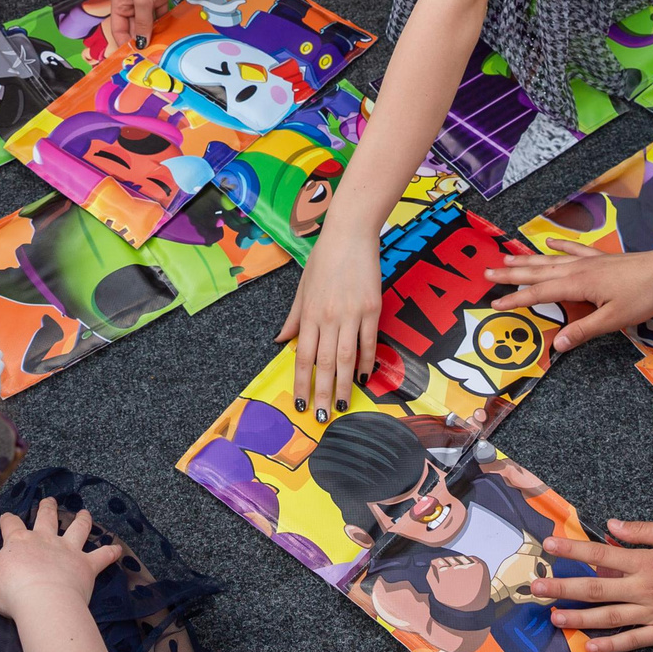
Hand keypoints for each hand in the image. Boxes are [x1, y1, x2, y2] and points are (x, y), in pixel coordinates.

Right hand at [0, 497, 123, 618]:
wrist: (42, 599)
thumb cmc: (10, 592)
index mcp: (19, 542)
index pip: (11, 524)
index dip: (8, 520)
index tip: (7, 516)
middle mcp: (44, 540)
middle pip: (46, 517)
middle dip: (47, 507)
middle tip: (49, 500)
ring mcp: (68, 550)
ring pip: (77, 529)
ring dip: (82, 520)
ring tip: (85, 512)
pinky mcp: (86, 565)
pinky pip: (101, 556)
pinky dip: (110, 553)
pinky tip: (118, 549)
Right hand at [104, 0, 191, 54]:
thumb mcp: (143, 0)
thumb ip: (142, 23)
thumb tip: (140, 42)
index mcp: (120, 2)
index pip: (118, 29)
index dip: (124, 43)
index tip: (133, 58)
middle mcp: (131, 2)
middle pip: (133, 27)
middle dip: (141, 40)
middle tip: (151, 56)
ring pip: (148, 22)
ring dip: (154, 33)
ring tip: (161, 47)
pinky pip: (160, 15)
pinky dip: (163, 23)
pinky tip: (168, 33)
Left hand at [280, 224, 381, 419]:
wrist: (350, 234)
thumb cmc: (324, 258)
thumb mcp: (302, 287)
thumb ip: (294, 318)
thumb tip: (280, 341)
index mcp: (309, 313)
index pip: (303, 356)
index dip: (301, 383)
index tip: (300, 403)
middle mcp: (329, 317)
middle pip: (324, 363)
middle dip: (322, 393)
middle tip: (322, 417)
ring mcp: (352, 314)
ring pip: (346, 358)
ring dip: (343, 385)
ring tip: (342, 406)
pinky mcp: (372, 308)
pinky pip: (369, 342)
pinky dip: (366, 362)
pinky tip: (364, 377)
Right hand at [489, 237, 652, 354]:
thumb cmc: (642, 296)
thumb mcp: (613, 319)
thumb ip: (583, 330)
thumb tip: (558, 345)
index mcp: (577, 285)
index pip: (539, 292)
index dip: (516, 298)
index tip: (495, 302)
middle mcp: (576, 270)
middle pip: (537, 271)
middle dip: (511, 273)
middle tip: (487, 271)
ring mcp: (587, 261)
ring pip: (550, 260)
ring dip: (526, 259)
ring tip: (506, 257)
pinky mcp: (599, 258)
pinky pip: (573, 250)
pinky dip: (559, 246)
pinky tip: (549, 241)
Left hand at [537, 520, 652, 649]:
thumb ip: (642, 530)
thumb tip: (611, 525)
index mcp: (645, 561)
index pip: (600, 555)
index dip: (572, 551)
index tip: (549, 547)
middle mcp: (643, 588)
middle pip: (595, 589)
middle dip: (562, 587)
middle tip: (536, 588)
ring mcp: (652, 613)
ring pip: (607, 618)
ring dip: (578, 618)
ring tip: (554, 618)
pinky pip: (632, 641)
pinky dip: (610, 645)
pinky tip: (591, 647)